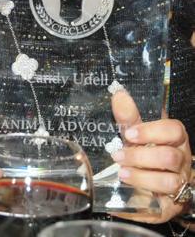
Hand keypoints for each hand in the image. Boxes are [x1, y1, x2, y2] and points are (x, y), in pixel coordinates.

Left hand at [111, 89, 191, 222]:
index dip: (152, 131)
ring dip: (142, 176)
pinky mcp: (172, 204)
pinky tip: (128, 189)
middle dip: (141, 156)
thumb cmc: (143, 151)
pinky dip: (145, 196)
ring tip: (122, 173)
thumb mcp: (134, 133)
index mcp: (175, 139)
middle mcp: (181, 160)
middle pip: (170, 156)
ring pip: (170, 181)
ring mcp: (180, 183)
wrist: (147, 184)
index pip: (174, 130)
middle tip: (118, 155)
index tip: (129, 133)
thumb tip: (118, 93)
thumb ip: (127, 116)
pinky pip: (165, 204)